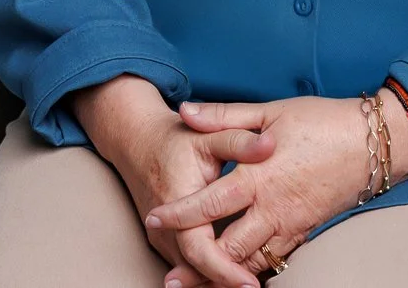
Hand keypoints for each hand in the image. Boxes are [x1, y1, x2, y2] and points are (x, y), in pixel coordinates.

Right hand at [71, 76, 276, 287]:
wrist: (137, 142)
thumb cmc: (175, 139)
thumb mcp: (208, 135)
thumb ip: (239, 141)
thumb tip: (270, 145)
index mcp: (177, 202)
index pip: (199, 250)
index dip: (224, 269)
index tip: (250, 282)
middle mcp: (165, 227)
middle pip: (195, 267)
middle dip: (224, 281)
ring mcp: (162, 236)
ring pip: (190, 269)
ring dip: (215, 279)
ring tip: (246, 285)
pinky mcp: (165, 239)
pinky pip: (187, 262)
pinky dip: (208, 270)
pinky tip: (230, 275)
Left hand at [147, 91, 407, 283]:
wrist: (374, 144)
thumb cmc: (322, 121)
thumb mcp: (271, 111)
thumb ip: (225, 116)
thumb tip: (185, 111)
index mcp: (258, 176)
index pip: (209, 203)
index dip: (179, 215)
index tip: (153, 220)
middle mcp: (272, 207)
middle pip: (227, 248)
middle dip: (197, 267)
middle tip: (171, 279)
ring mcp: (291, 224)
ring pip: (251, 263)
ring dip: (223, 277)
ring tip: (198, 287)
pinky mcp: (305, 231)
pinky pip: (275, 261)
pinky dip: (253, 271)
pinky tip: (238, 276)